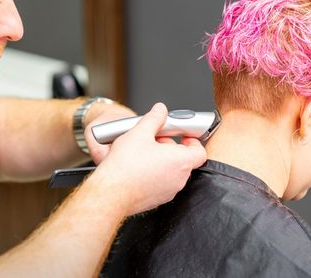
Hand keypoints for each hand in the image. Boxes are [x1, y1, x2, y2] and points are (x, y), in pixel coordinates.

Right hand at [90, 103, 206, 215]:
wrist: (111, 193)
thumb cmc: (125, 166)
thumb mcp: (140, 132)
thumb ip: (154, 118)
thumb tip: (160, 110)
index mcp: (180, 161)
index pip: (200, 151)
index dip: (193, 141)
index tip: (182, 135)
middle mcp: (179, 179)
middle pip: (184, 160)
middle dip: (171, 147)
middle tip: (156, 140)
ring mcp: (169, 191)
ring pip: (172, 172)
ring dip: (163, 161)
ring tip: (144, 153)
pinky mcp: (157, 200)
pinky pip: (162, 183)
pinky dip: (155, 174)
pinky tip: (138, 167)